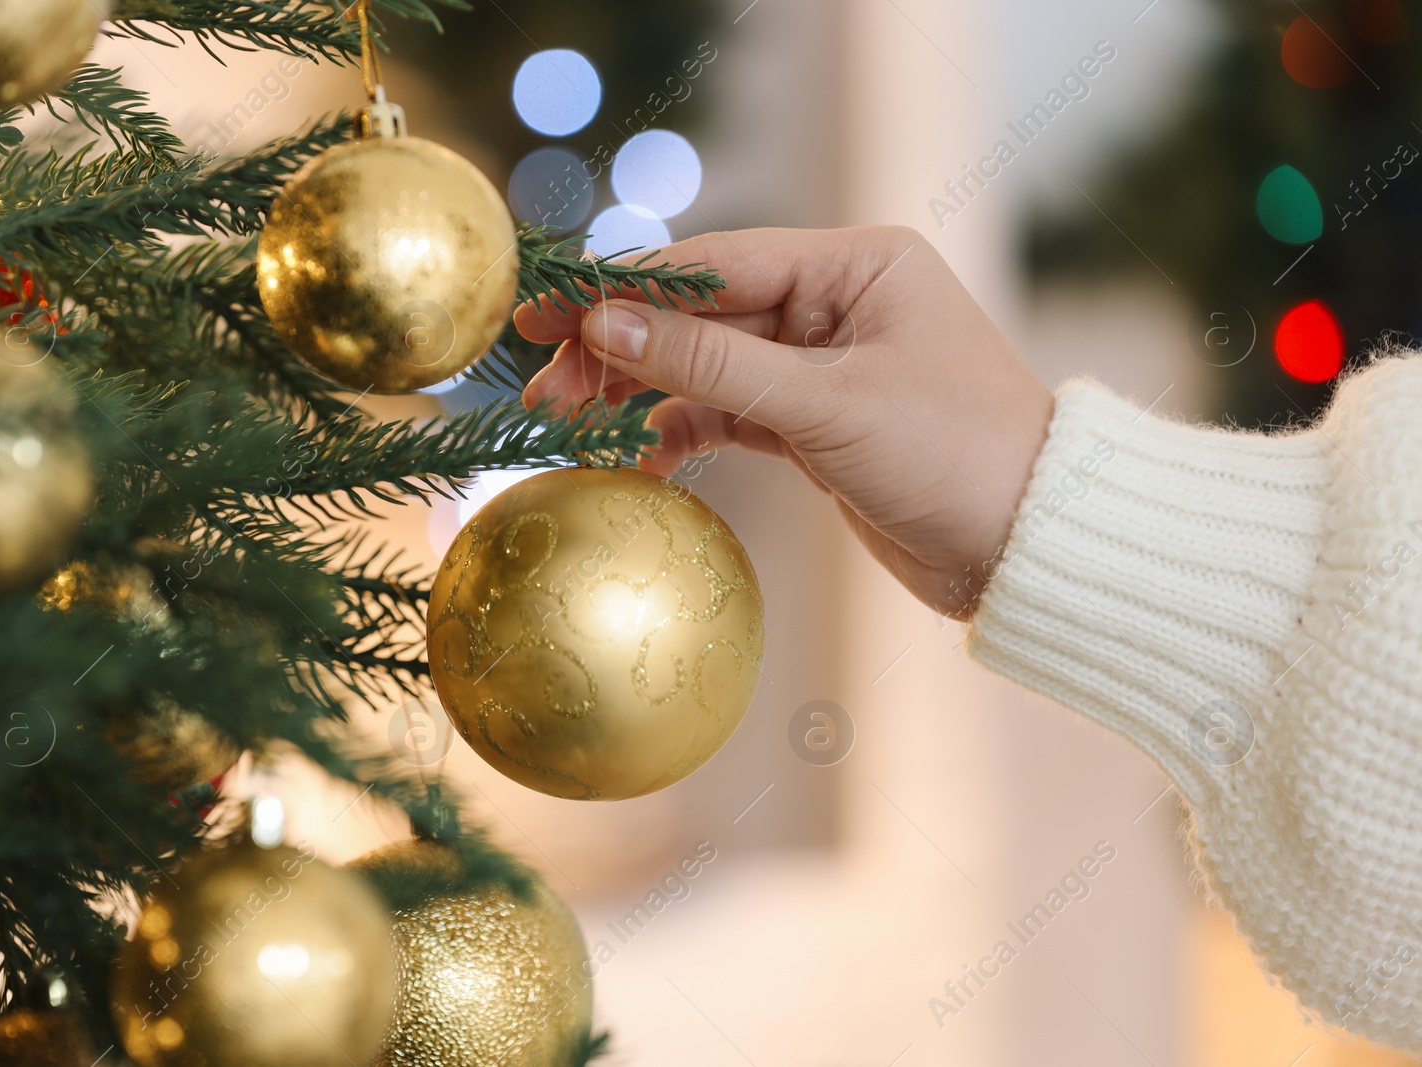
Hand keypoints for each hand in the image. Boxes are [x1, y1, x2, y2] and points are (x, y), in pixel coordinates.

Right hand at [517, 226, 1053, 617]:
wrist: (1027, 548)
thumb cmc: (954, 456)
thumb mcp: (828, 407)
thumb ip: (713, 366)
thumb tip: (606, 322)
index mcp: (855, 264)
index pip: (716, 263)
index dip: (626, 288)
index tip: (549, 311)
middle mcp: (835, 302)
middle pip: (702, 315)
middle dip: (622, 347)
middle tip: (544, 383)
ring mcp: (822, 365)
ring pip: (707, 369)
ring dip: (642, 395)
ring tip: (569, 424)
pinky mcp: (815, 426)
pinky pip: (729, 417)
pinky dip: (682, 437)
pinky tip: (638, 463)